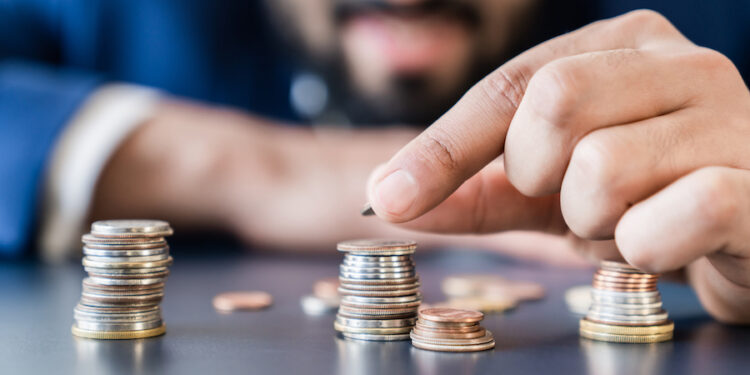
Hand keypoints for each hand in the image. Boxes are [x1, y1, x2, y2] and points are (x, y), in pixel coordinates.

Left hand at [366, 10, 749, 322]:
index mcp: (624, 45)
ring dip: (594, 222)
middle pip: (552, 104)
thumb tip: (390, 195)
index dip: (443, 146)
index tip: (390, 195)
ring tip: (628, 222)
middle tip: (569, 199)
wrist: (748, 233)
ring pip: (602, 169)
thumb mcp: (552, 191)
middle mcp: (681, 64)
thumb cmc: (647, 200)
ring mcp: (730, 117)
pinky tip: (666, 245)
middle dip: (536, 175)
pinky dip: (642, 249)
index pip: (511, 86)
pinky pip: (664, 219)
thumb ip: (478, 190)